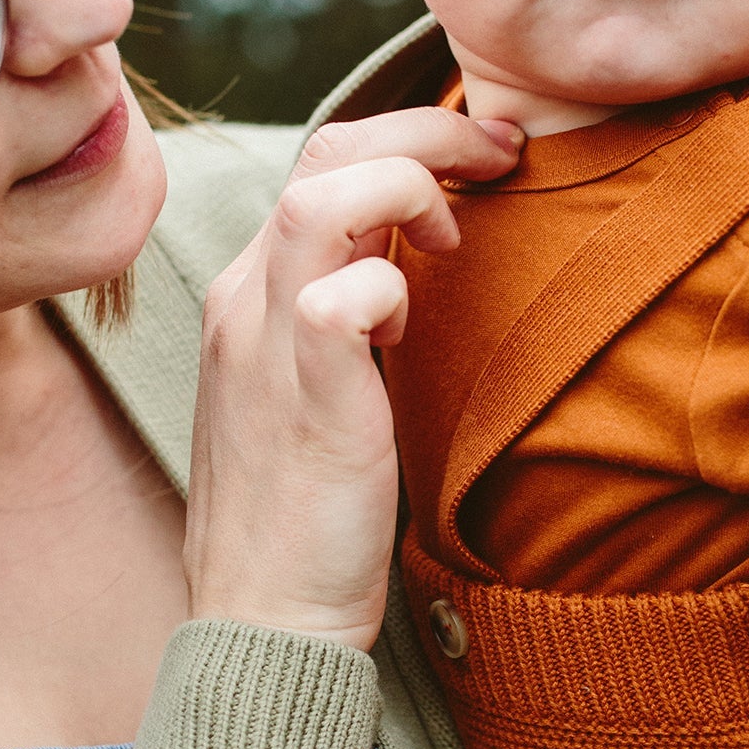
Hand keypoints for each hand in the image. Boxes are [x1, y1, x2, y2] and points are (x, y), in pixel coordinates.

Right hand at [183, 108, 518, 646]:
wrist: (265, 617)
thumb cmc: (308, 508)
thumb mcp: (323, 384)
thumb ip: (353, 313)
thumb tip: (421, 260)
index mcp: (253, 291)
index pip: (322, 159)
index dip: (410, 136)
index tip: (484, 158)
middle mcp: (247, 301)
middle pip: (326, 150)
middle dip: (427, 130)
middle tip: (501, 156)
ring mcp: (266, 347)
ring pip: (322, 196)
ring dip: (409, 186)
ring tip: (455, 235)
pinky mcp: (306, 403)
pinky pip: (335, 301)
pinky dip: (388, 290)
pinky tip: (410, 334)